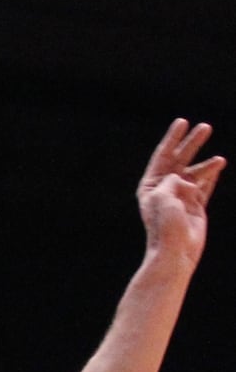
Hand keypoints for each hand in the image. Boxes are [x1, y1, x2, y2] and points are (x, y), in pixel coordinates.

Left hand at [138, 118, 223, 260]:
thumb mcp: (163, 198)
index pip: (163, 155)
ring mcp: (181, 196)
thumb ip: (172, 182)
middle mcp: (165, 189)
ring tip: (220, 160)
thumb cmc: (165, 225)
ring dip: (208, 164)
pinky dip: (211, 175)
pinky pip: (205, 185)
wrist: (177, 250)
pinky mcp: (195, 205)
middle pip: (180, 159)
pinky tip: (218, 164)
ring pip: (196, 172)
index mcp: (151, 186)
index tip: (183, 121)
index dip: (173, 137)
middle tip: (205, 127)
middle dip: (192, 143)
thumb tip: (183, 178)